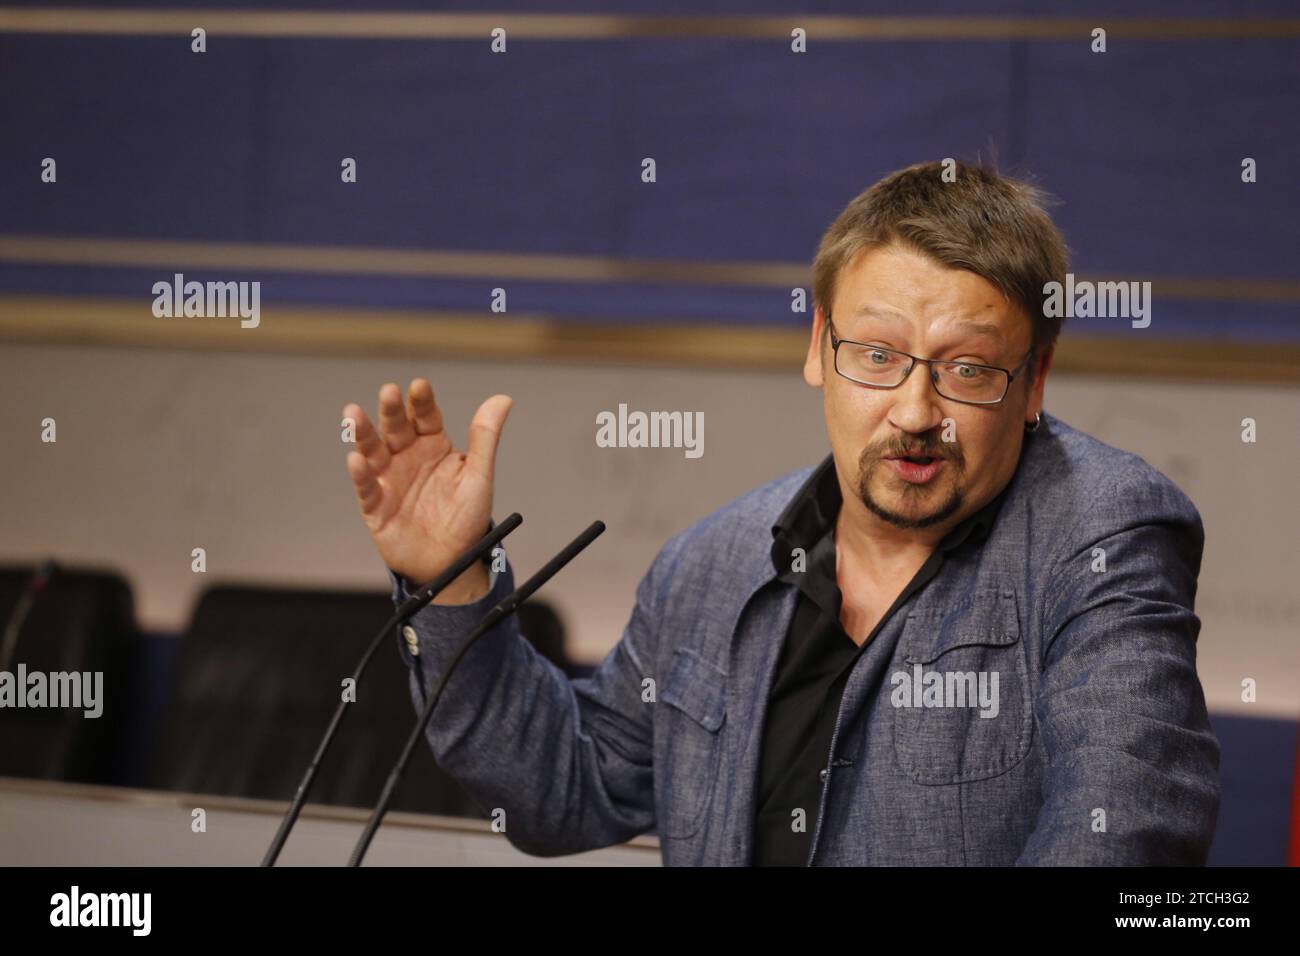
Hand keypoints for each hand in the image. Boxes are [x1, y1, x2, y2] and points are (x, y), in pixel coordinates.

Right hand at [343, 379, 511, 603]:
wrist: (451, 561)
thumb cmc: (466, 517)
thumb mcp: (479, 477)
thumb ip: (485, 438)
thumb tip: (503, 399)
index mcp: (433, 445)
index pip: (425, 416)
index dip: (421, 401)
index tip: (419, 385)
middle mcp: (407, 457)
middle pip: (396, 428)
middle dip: (391, 410)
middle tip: (388, 391)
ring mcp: (389, 479)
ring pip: (372, 451)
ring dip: (363, 434)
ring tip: (353, 414)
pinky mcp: (376, 506)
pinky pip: (367, 487)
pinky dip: (360, 474)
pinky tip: (356, 460)